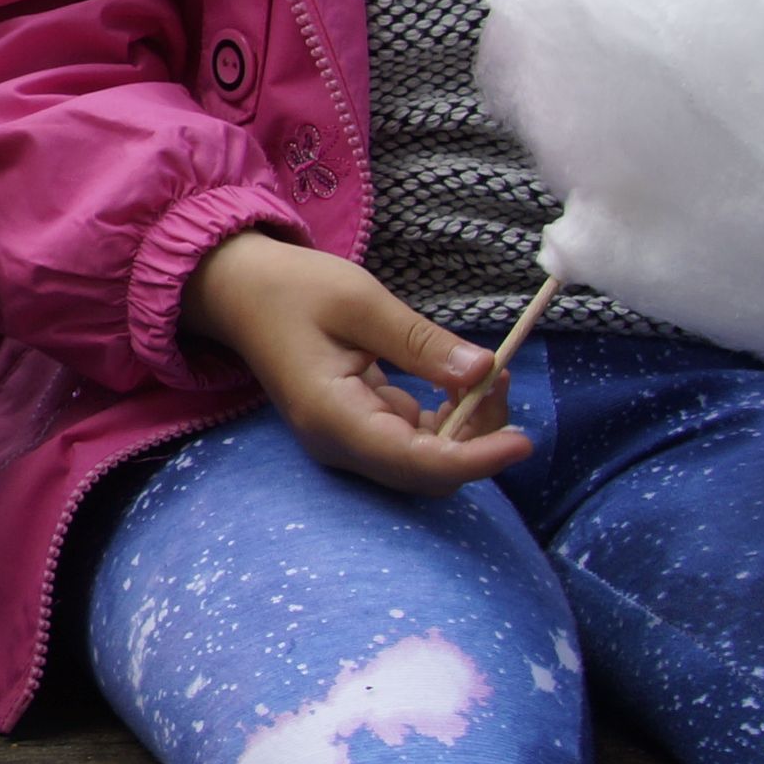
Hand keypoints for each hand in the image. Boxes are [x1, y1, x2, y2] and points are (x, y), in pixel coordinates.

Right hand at [180, 232, 526, 495]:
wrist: (239, 292)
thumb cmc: (291, 289)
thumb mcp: (359, 301)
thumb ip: (421, 342)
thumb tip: (482, 373)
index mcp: (334, 417)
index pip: (416, 463)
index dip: (476, 459)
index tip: (524, 441)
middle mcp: (340, 444)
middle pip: (428, 474)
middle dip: (479, 438)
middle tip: (500, 376)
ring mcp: (348, 441)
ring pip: (428, 463)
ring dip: (469, 428)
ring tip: (488, 372)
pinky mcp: (359, 428)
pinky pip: (416, 442)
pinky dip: (449, 419)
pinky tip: (461, 381)